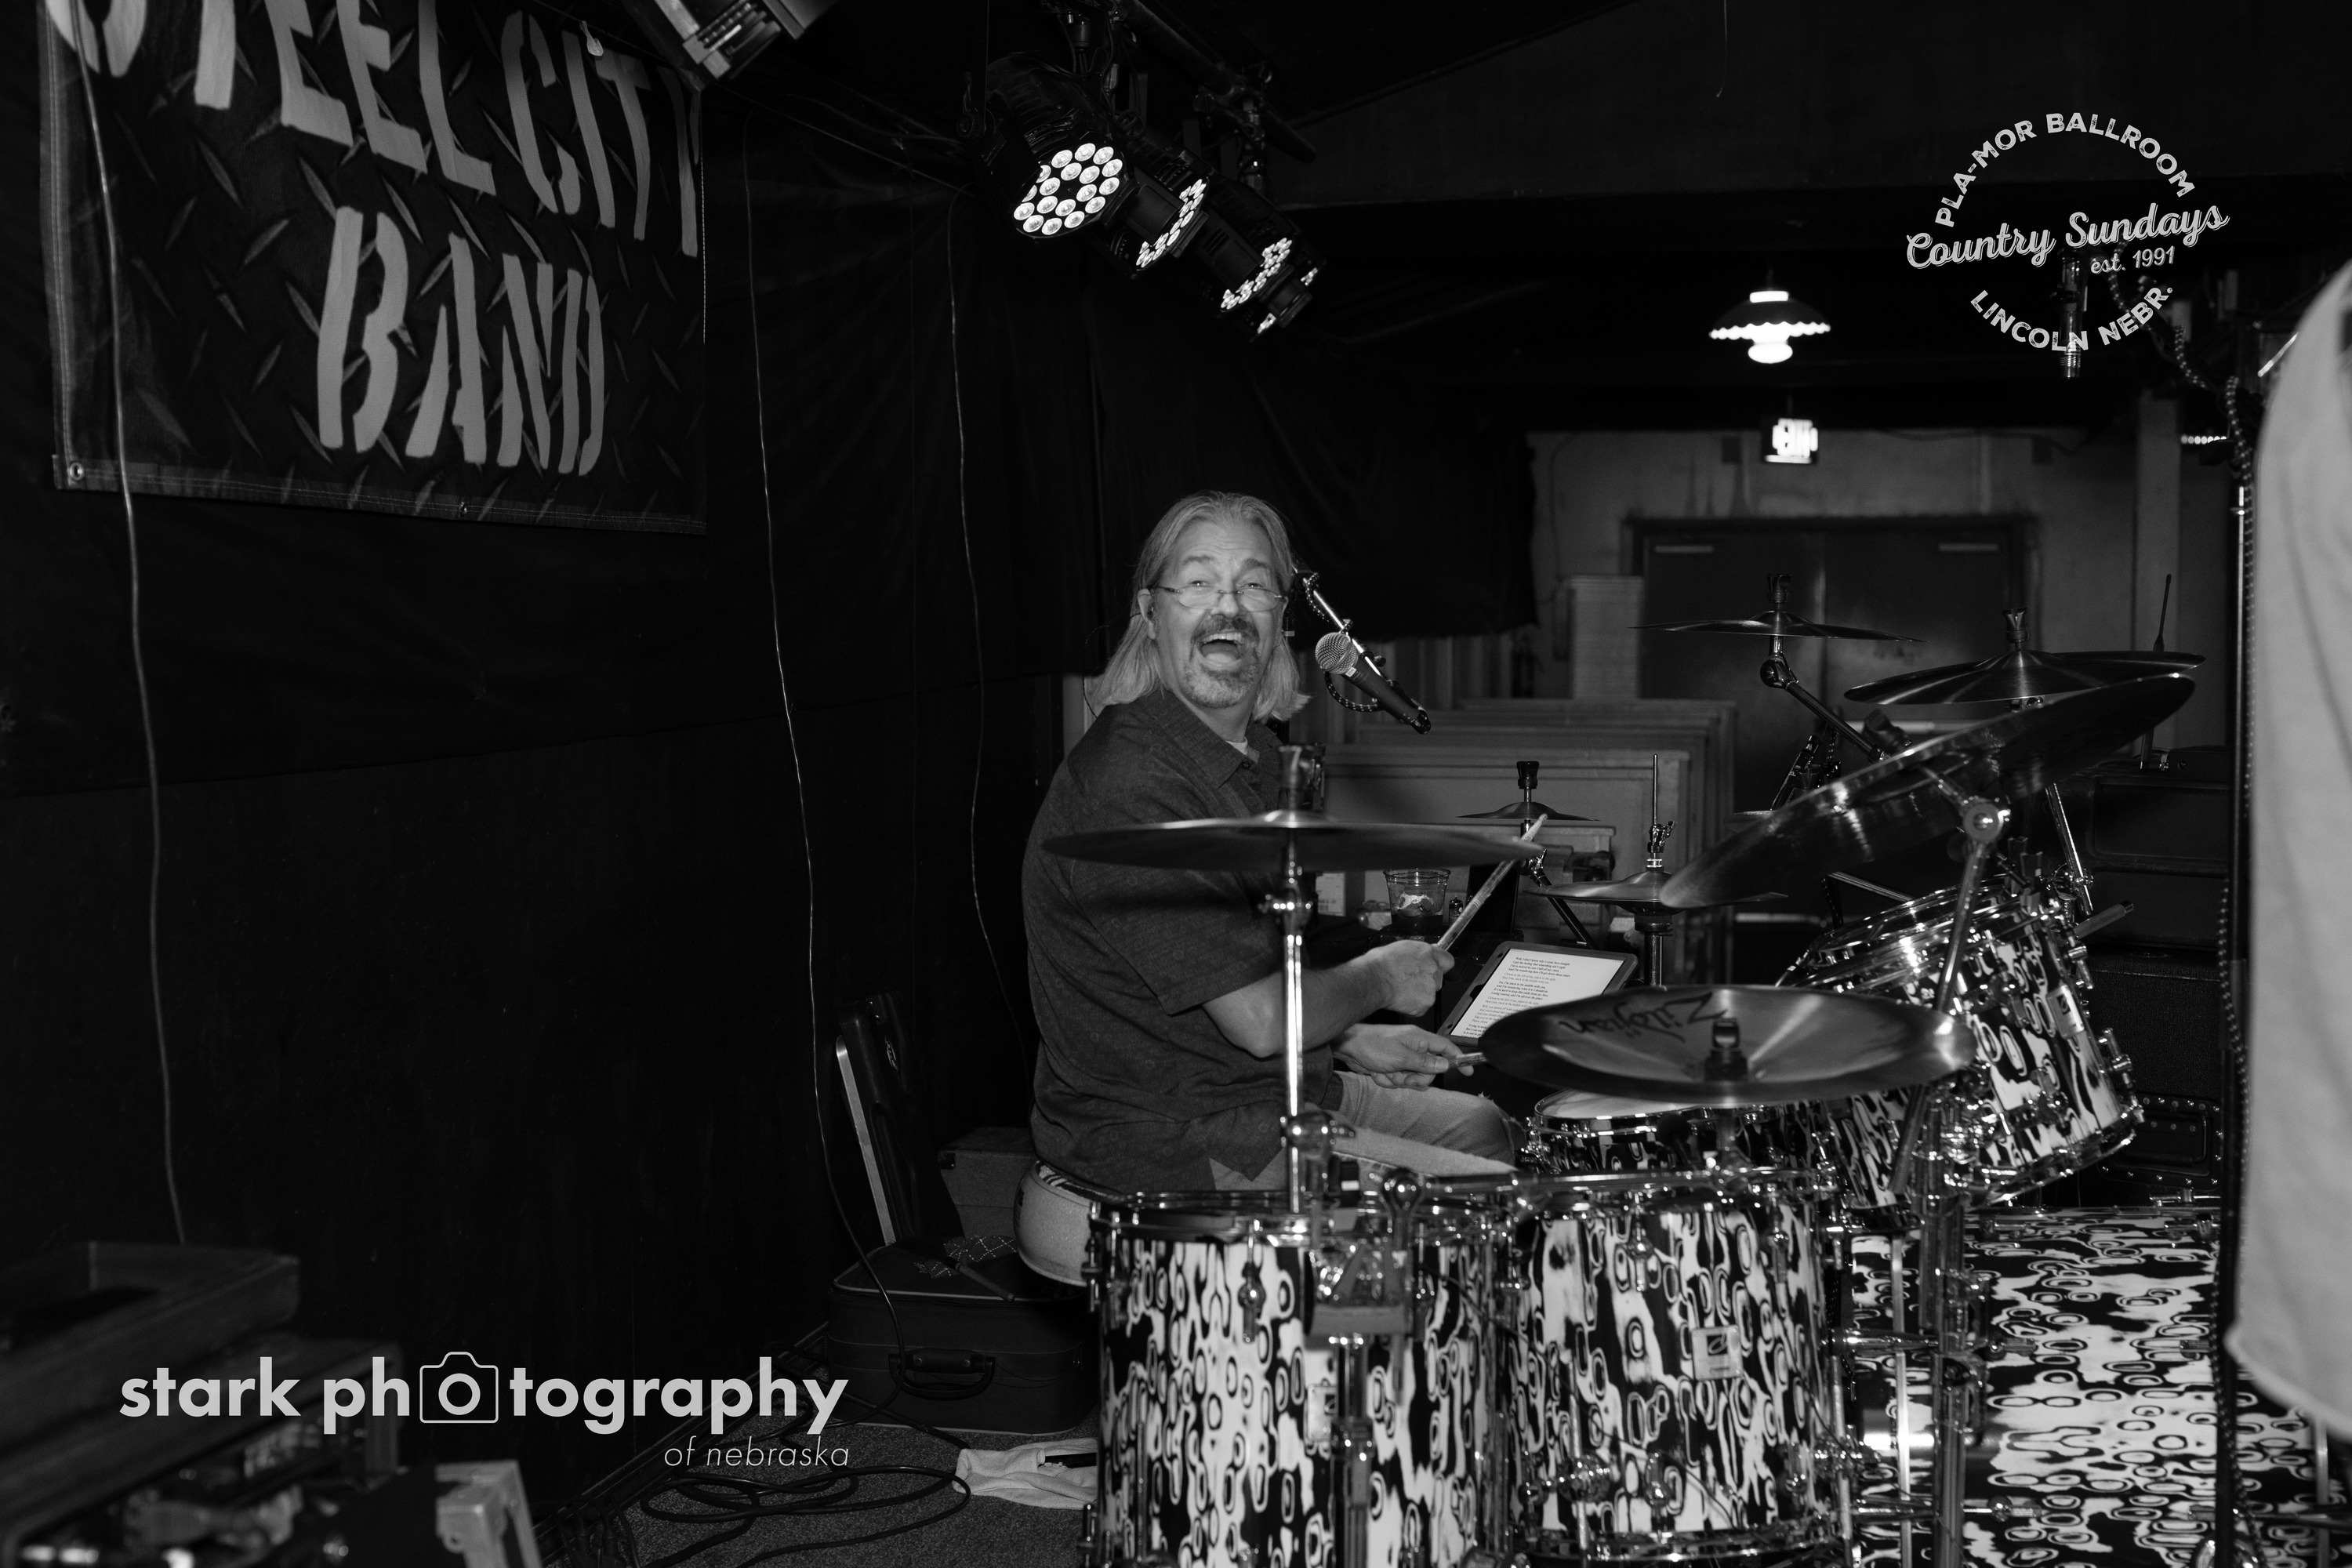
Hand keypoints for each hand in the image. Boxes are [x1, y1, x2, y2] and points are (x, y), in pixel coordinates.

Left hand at [1335, 1023, 1462, 1088]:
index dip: (1458, 1059)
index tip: (1468, 1071)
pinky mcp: (1391, 1066)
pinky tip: (1377, 1072)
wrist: (1348, 1047)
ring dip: (1398, 1080)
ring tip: (1386, 1071)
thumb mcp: (1401, 1057)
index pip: (1446, 1048)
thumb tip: (1445, 1065)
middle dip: (1416, 1078)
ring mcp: (1402, 1058)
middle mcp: (1414, 1048)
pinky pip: (1397, 1080)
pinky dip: (1387, 1080)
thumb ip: (1424, 1063)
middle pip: (1429, 1071)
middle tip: (1405, 1077)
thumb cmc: (1372, 1045)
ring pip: (1412, 1078)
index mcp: (1420, 1040)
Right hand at [1364, 939, 1452, 1016]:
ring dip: (1419, 993)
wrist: (1373, 980)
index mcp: (1428, 954)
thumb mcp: (1400, 947)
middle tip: (1409, 980)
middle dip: (1426, 980)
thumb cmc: (1380, 963)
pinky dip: (1413, 1005)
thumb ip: (1417, 952)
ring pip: (1429, 993)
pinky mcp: (1425, 1004)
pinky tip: (1400, 998)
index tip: (1434, 967)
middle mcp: (1433, 970)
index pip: (1447, 960)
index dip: (1439, 965)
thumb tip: (1420, 953)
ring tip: (1401, 989)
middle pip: (1437, 978)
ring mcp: (1431, 988)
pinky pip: (1421, 1006)